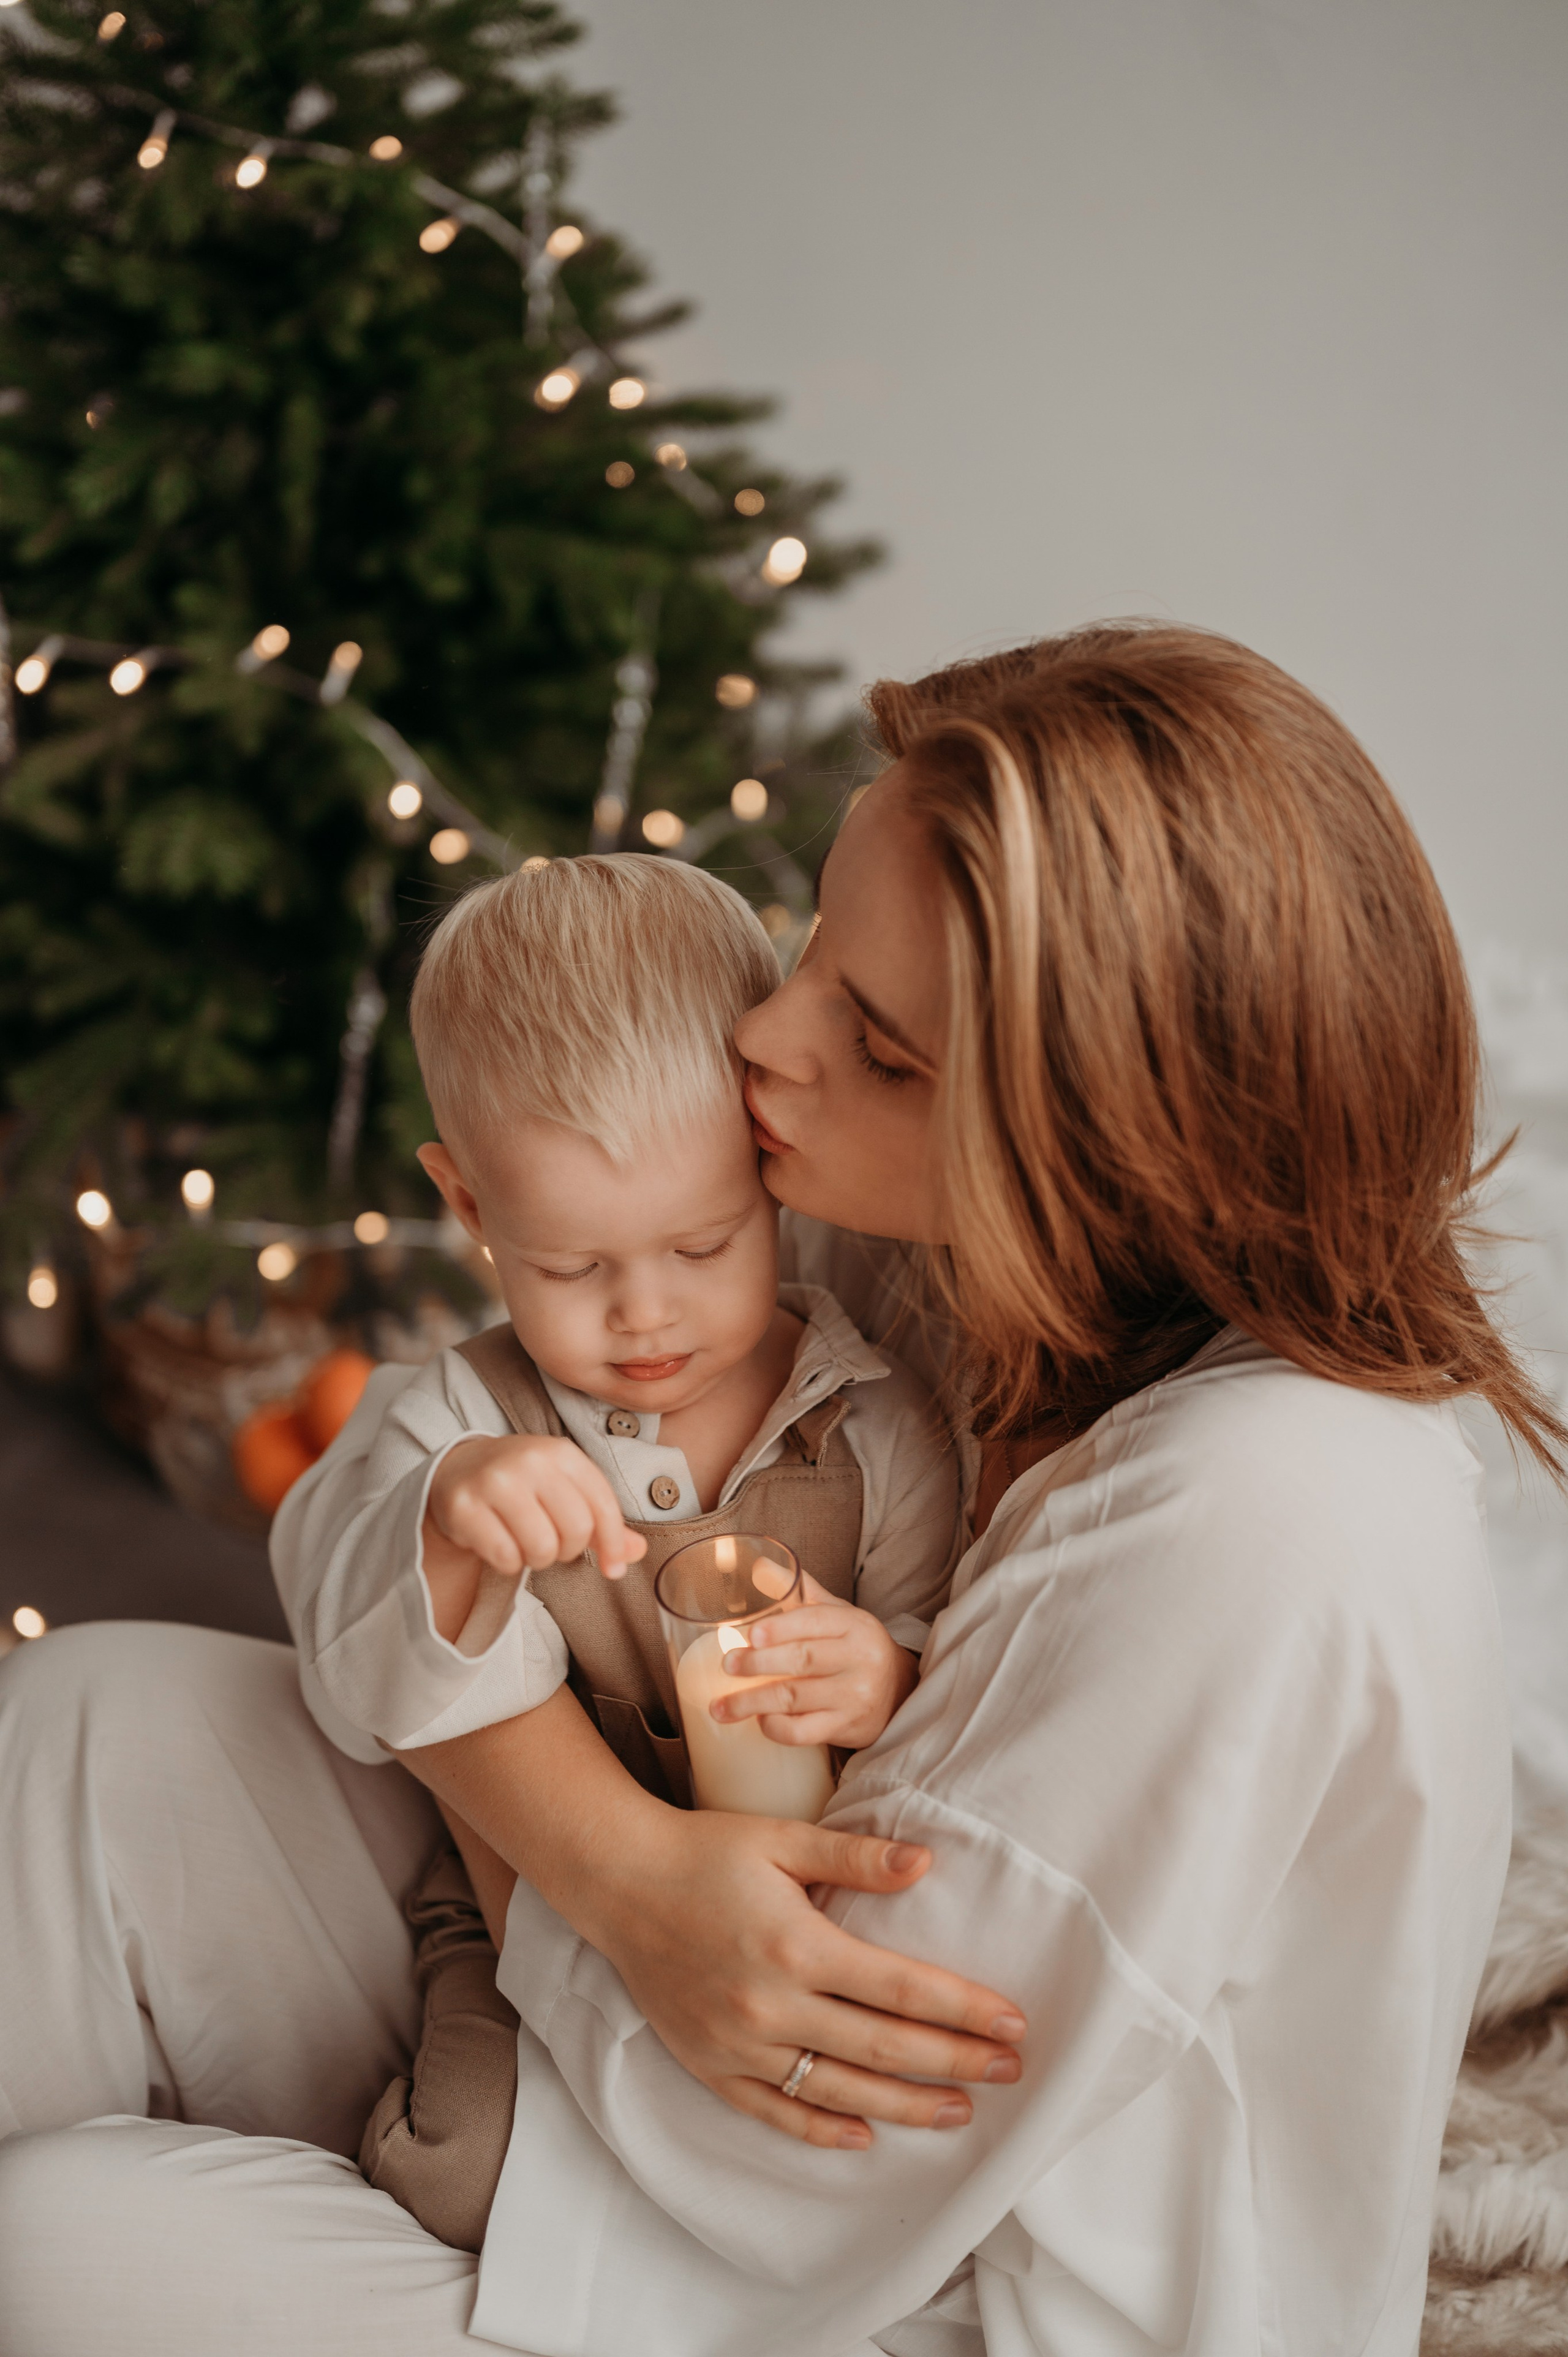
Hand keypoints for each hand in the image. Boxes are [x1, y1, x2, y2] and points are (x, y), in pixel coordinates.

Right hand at [421, 1433, 645, 1640]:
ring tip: (525, 1542)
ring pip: (541, 1547)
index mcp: (562, 1453)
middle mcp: (530, 1460)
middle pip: (576, 1530)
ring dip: (537, 1559)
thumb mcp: (566, 1489)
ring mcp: (494, 1481)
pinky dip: (508, 1563)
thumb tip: (636, 1552)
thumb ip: (602, 1521)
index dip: (613, 1544)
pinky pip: (505, 1557)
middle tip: (551, 1543)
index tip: (614, 1568)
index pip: (604, 1507)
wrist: (459, 1469)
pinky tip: (500, 1544)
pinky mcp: (463, 1507)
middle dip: (568, 1550)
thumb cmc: (523, 1485)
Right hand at [595, 1805, 1027, 2149]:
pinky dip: (822, 2130)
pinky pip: (775, 2111)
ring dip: (905, 2106)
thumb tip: (927, 1864)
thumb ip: (855, 1858)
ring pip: (837, 2091)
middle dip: (955, 2062)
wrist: (618, 1881)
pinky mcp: (711, 2065)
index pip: (901, 1988)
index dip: (963, 2009)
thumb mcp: (782, 1838)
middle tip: (1010, 2070)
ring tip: (960, 2113)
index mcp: (797, 1944)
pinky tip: (865, 2136)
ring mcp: (739, 2043)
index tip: (1013, 2024)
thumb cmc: (705, 1851)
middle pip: (883, 2048)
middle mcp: (771, 2003)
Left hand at [711, 1573, 917, 1748]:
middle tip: (728, 1665)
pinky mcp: (847, 1727)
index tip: (750, 1635)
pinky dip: (776, 1727)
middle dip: (759, 1664)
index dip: (780, 1628)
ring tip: (720, 1706)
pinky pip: (804, 1732)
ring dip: (752, 1702)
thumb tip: (757, 1565)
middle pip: (803, 1660)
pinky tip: (759, 1720)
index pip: (815, 1621)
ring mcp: (854, 1697)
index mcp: (854, 1625)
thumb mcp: (836, 1613)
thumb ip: (799, 1591)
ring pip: (796, 1699)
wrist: (898, 1692)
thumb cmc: (855, 1647)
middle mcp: (859, 1660)